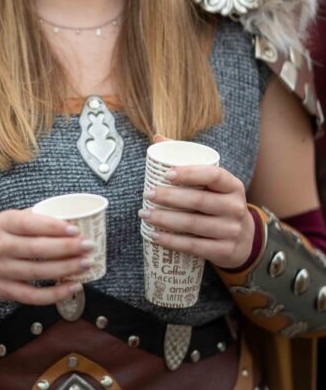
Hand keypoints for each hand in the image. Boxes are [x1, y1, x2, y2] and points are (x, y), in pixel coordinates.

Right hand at [0, 209, 93, 303]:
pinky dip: (55, 294)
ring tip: (85, 264)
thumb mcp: (5, 219)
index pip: (30, 224)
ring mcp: (2, 271)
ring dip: (65, 269)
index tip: (75, 229)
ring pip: (38, 272)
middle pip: (37, 249)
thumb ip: (31, 219)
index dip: (54, 227)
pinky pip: (33, 296)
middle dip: (67, 248)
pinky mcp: (5, 290)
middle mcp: (0, 247)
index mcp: (3, 224)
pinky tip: (72, 287)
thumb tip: (65, 218)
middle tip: (88, 246)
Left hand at [139, 163, 255, 269]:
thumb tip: (157, 138)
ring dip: (165, 220)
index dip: (189, 173)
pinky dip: (172, 241)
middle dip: (169, 198)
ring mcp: (232, 231)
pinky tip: (155, 236)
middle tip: (148, 195)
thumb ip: (188, 160)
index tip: (166, 174)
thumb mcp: (213, 183)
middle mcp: (236, 207)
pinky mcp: (225, 251)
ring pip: (194, 224)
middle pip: (199, 200)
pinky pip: (194, 246)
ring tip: (145, 214)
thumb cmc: (219, 202)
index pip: (213, 175)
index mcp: (233, 185)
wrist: (244, 239)